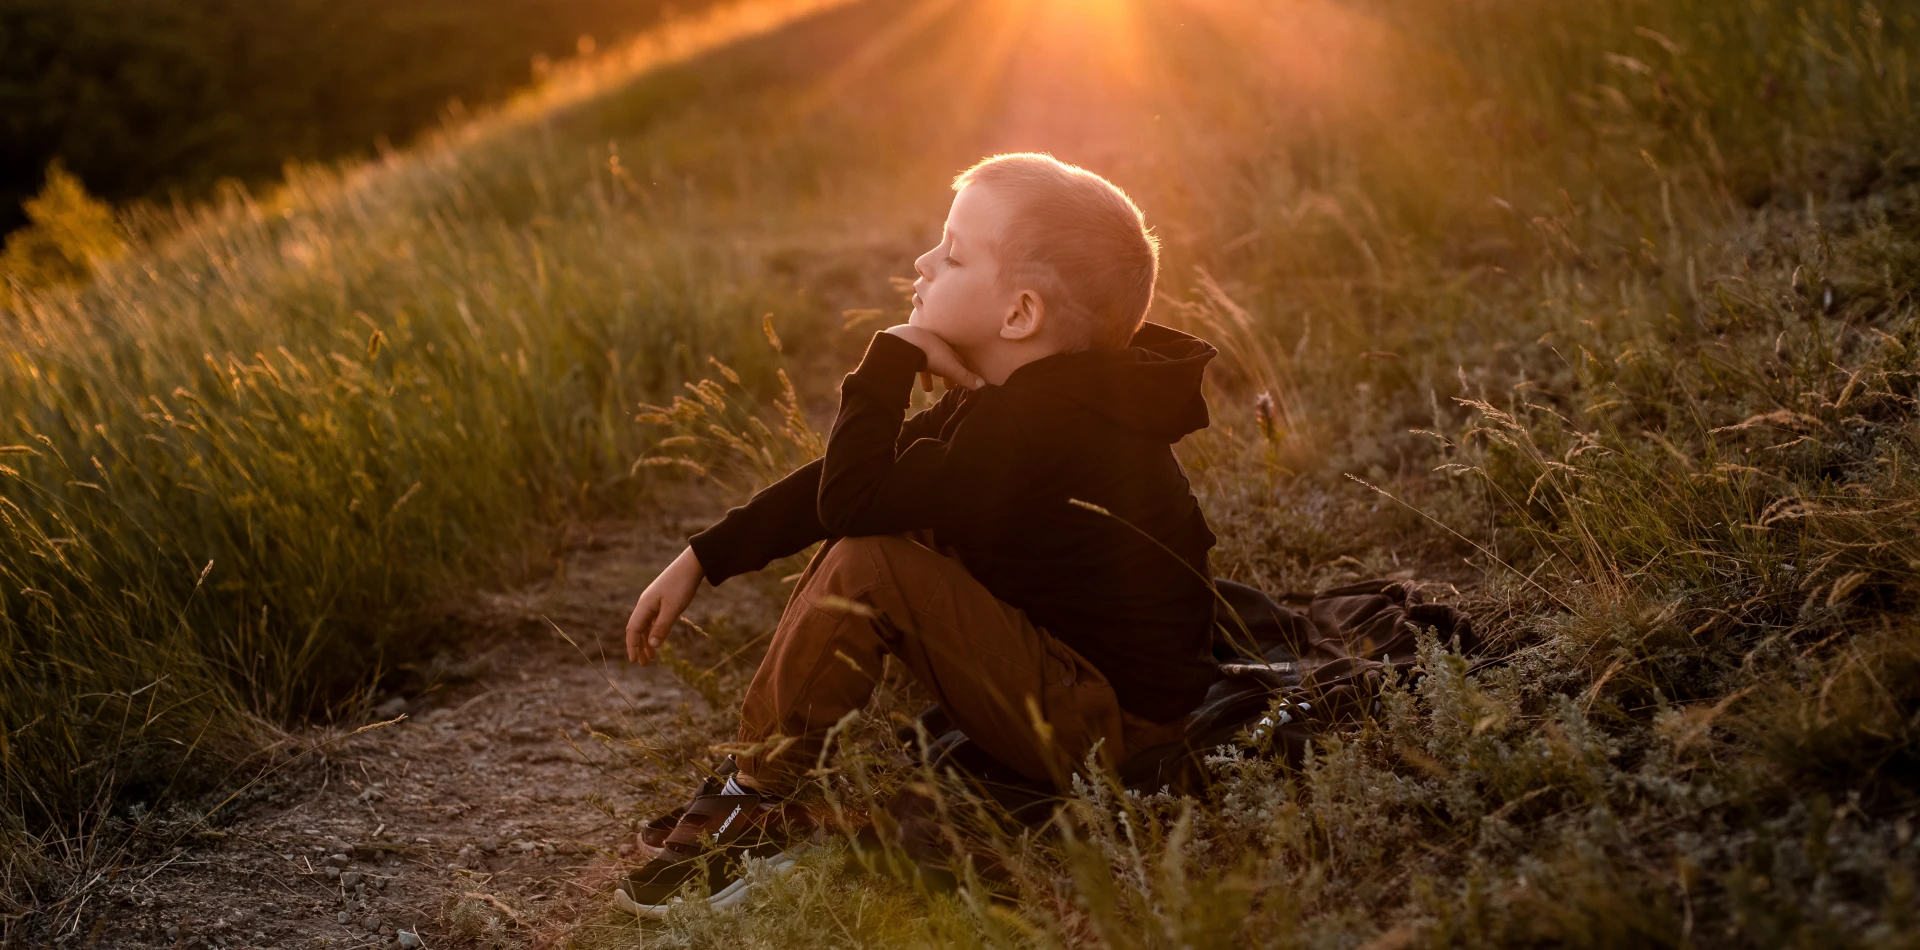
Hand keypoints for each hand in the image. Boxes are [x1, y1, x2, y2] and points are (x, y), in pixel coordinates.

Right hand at [625, 546, 703, 664]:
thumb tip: (652, 645)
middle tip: (644, 663)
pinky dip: (654, 631)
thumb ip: (662, 627)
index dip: (632, 646)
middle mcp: (645, 603)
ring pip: (645, 625)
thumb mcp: (673, 609)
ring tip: (652, 656)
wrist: (691, 565)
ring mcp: (652, 601)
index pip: (633, 630)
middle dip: (639, 647)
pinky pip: (653, 619)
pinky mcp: (661, 599)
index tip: (634, 661)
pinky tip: (658, 639)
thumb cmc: (682, 585)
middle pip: (637, 629)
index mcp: (644, 605)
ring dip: (647, 641)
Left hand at [884, 324, 984, 391]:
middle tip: (949, 388)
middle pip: (944, 361)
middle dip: (947, 374)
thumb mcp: (950, 368)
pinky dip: (913, 373)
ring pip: (927, 362)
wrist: (903, 342)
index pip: (960, 359)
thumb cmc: (930, 354)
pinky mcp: (905, 350)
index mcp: (947, 347)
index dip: (964, 371)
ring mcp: (919, 345)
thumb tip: (984, 386)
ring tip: (928, 389)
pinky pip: (911, 363)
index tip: (966, 381)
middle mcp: (934, 344)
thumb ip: (965, 377)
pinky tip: (909, 382)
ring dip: (929, 376)